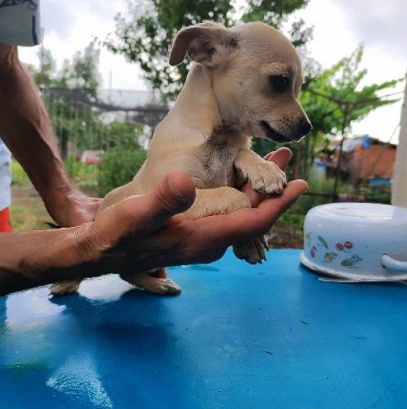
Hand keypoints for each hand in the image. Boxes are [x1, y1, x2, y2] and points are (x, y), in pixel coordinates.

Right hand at [74, 148, 306, 274]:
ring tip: (271, 160)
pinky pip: (229, 214)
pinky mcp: (197, 232)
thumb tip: (184, 181)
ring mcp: (206, 238)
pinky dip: (240, 193)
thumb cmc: (118, 234)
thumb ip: (162, 201)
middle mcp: (212, 242)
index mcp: (206, 238)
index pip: (253, 222)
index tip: (300, 184)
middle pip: (253, 215)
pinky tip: (240, 176)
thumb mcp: (136, 215)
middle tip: (286, 157)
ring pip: (242, 214)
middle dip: (273, 188)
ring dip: (258, 188)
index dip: (278, 204)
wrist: (103, 251)